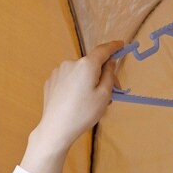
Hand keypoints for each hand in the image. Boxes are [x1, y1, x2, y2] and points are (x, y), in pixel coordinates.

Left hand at [20, 41, 122, 172]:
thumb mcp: (104, 95)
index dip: (114, 47)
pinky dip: (76, 85)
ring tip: (92, 101)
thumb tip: (110, 62)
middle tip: (111, 93)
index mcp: (86, 65)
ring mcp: (58, 71)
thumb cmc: (83, 113)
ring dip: (88, 81)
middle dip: (102, 75)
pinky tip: (76, 101)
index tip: (121, 44)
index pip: (103, 50)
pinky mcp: (51, 81)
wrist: (56, 128)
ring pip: (80, 72)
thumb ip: (109, 75)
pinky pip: (69, 79)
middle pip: (92, 64)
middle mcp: (71, 63)